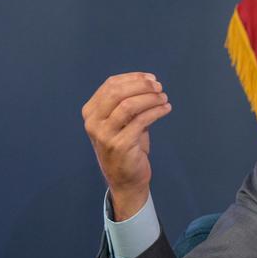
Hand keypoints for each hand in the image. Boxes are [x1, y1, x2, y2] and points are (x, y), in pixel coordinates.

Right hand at [82, 72, 170, 219]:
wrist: (125, 179)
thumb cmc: (126, 147)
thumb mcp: (122, 121)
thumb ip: (128, 102)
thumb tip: (148, 82)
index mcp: (90, 112)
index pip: (110, 84)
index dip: (133, 77)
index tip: (151, 78)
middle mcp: (93, 122)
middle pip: (117, 92)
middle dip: (141, 86)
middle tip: (159, 87)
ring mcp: (104, 134)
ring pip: (128, 105)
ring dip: (150, 98)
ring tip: (164, 98)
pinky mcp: (120, 145)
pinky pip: (141, 120)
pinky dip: (156, 111)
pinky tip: (166, 109)